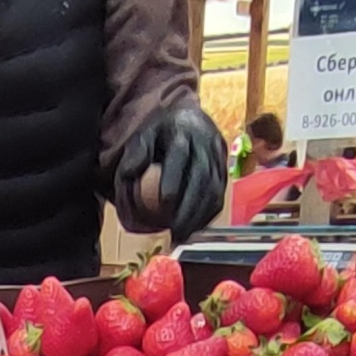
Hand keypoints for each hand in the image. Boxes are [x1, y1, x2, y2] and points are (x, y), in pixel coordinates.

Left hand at [116, 105, 226, 243]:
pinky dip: (207, 216)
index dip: (173, 180)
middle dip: (188, 208)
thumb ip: (134, 156)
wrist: (188, 120)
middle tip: (174, 231)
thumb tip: (130, 173)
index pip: (180, 154)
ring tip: (181, 236)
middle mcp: (205, 141)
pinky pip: (219, 196)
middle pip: (202, 177)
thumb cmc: (160, 135)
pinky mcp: (224, 170)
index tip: (164, 204)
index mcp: (182, 129)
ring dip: (199, 217)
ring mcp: (218, 156)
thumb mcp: (143, 136)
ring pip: (214, 189)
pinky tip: (192, 229)